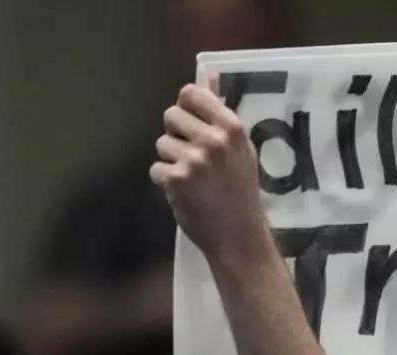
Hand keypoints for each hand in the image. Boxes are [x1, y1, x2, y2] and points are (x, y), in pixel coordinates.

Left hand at [150, 77, 267, 265]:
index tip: (194, 124)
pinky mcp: (176, 179)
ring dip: (171, 160)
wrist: (239, 235)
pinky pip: (156, 168)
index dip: (186, 108)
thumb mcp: (240, 149)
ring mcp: (194, 160)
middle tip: (195, 157)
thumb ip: (221, 112)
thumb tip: (211, 76)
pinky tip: (185, 193)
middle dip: (177, 135)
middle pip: (171, 115)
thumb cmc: (240, 190)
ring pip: (161, 143)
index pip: (190, 93)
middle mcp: (213, 140)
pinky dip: (166, 181)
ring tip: (193, 178)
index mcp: (232, 128)